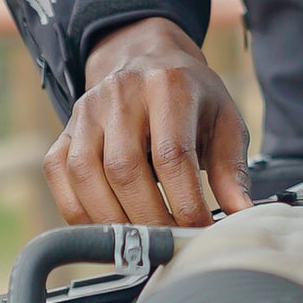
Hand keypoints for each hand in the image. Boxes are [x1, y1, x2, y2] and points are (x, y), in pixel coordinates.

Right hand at [42, 15, 251, 224]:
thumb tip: (243, 215)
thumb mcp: (223, 119)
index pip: (172, 154)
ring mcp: (86, 111)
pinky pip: (59, 176)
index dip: (184, 203)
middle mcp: (121, 93)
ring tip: (140, 241)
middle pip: (125, 169)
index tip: (198, 232)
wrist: (146, 58)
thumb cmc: (190, 96)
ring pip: (86, 174)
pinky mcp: (64, 130)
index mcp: (168, 85)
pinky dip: (78, 211)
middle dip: (149, 219)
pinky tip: (107, 226)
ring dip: (112, 221)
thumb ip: (232, 168)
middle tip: (169, 243)